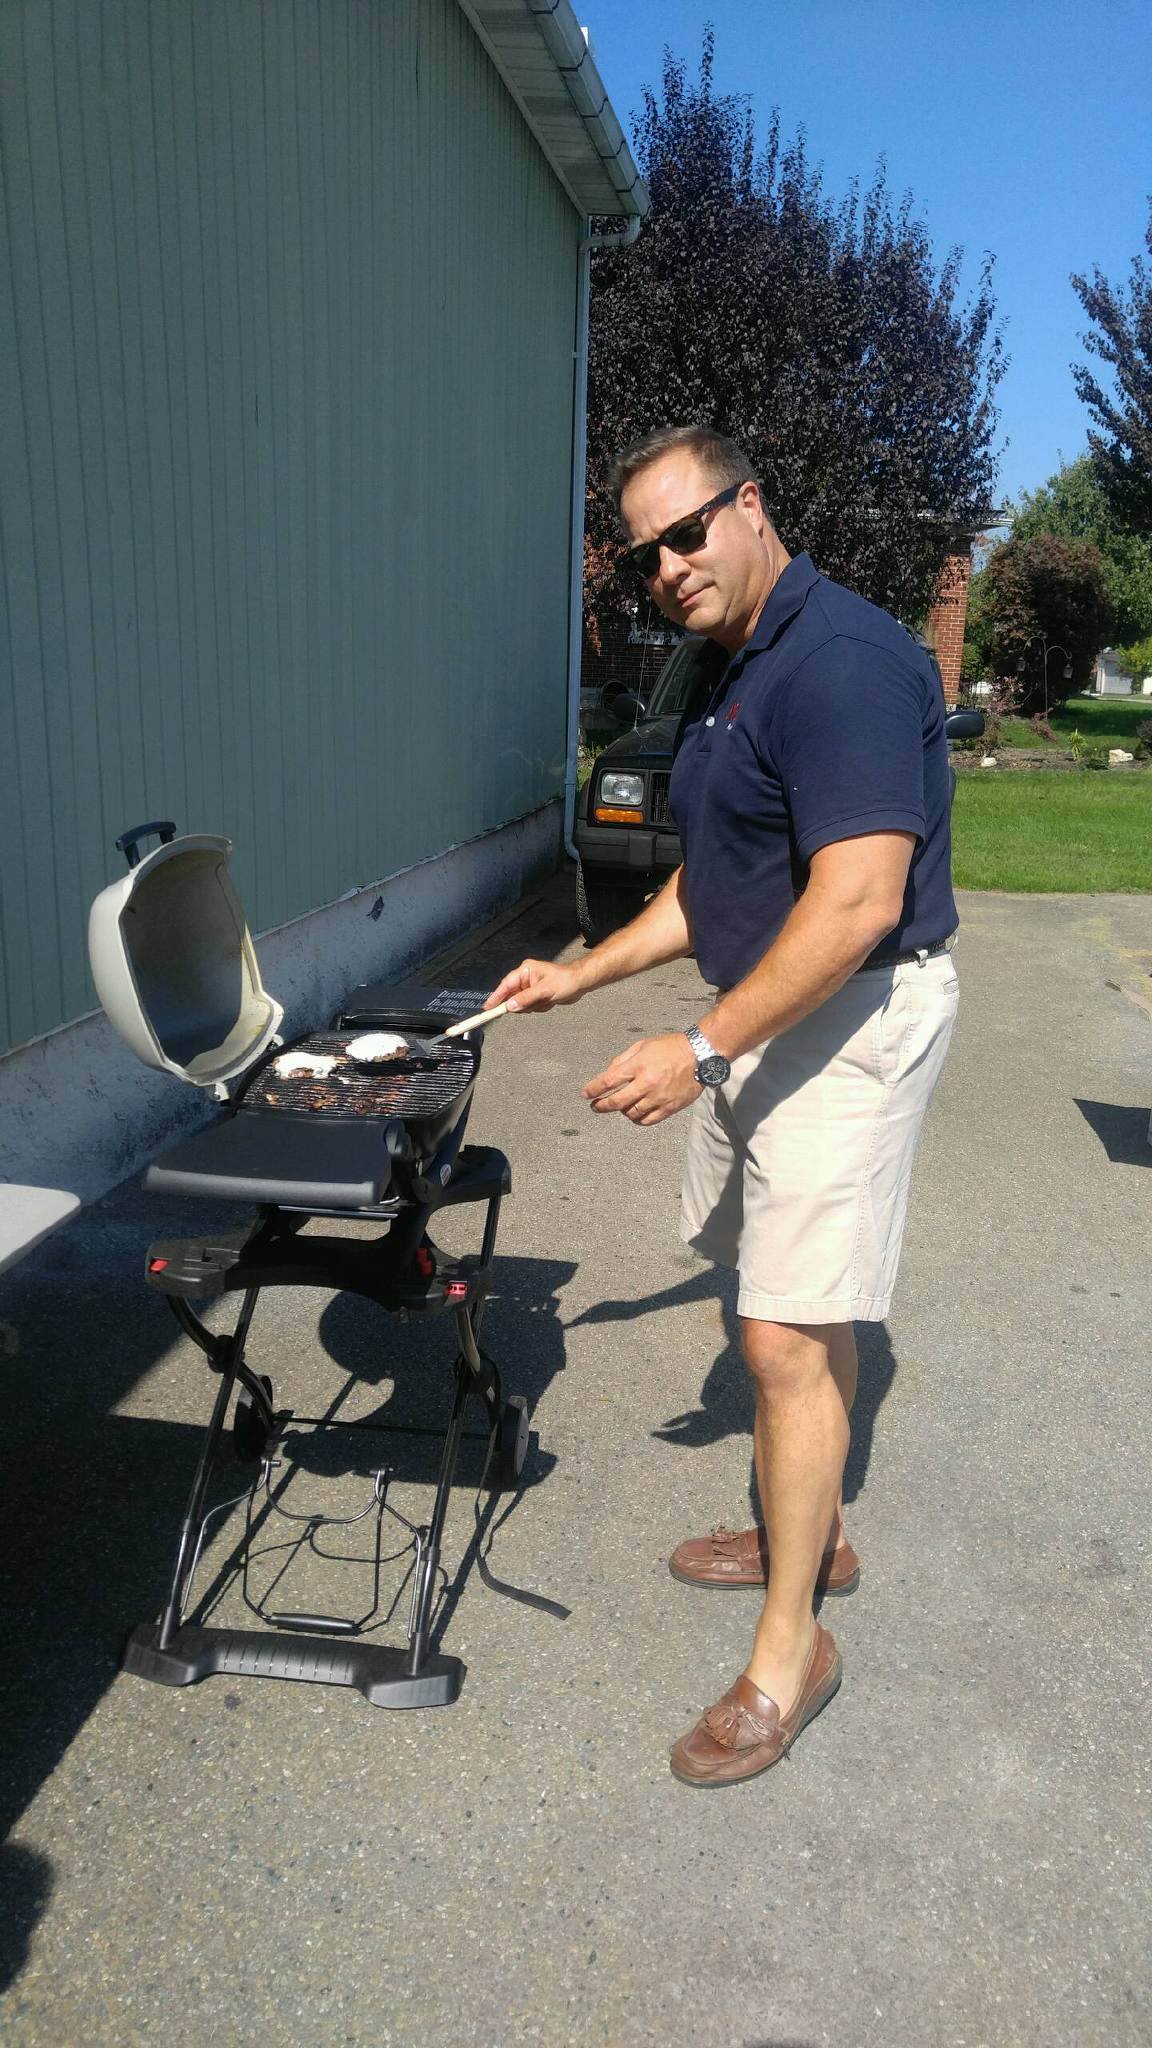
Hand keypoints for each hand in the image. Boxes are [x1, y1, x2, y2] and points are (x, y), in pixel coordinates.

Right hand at [485, 957, 585, 1014]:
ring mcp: (531, 987)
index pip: (506, 985)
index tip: (487, 1009)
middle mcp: (526, 978)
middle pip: (513, 996)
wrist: (581, 983)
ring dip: (534, 1006)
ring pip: (522, 1004)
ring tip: (547, 999)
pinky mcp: (536, 994)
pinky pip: (531, 1006)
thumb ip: (525, 999)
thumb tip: (509, 1007)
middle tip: (535, 1003)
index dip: (496, 997)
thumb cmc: (565, 981)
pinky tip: (550, 1001)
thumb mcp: (544, 991)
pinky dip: (540, 1007)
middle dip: (524, 1003)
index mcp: (525, 970)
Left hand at [582, 1033, 700, 1125]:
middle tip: (595, 1106)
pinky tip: (634, 1114)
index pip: (608, 1081)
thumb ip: (622, 1060)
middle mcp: (647, 1083)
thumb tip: (607, 1074)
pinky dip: (637, 1119)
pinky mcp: (670, 1107)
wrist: (700, 1055)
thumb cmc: (669, 1047)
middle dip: (601, 1106)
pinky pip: (648, 1120)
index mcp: (638, 1065)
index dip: (593, 1089)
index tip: (585, 1094)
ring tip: (620, 1106)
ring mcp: (658, 1097)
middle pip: (616, 1102)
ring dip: (621, 1111)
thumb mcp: (642, 1045)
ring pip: (631, 1113)